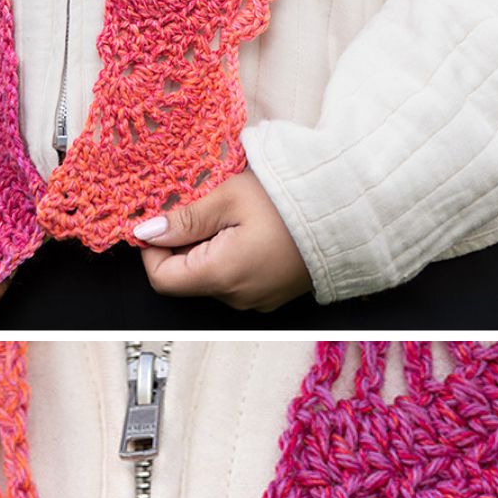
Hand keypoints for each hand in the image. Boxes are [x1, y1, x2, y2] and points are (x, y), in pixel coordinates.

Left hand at [133, 172, 311, 310]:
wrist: (350, 213)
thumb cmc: (294, 201)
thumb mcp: (229, 197)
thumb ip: (184, 218)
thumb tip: (147, 231)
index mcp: (221, 275)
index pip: (161, 279)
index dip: (153, 249)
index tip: (163, 220)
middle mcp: (236, 297)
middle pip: (186, 277)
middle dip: (184, 243)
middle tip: (203, 208)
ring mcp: (256, 300)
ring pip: (210, 277)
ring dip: (209, 248)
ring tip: (233, 217)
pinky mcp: (271, 295)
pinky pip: (236, 280)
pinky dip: (231, 257)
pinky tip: (250, 231)